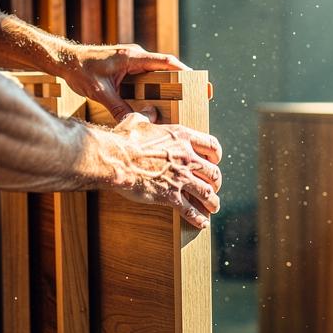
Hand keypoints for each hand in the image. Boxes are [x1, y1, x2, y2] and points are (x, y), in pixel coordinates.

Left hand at [63, 43, 188, 120]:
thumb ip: (118, 107)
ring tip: (187, 101)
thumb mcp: (100, 92)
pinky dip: (156, 88)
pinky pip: (147, 78)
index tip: (199, 82)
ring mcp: (132, 62)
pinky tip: (162, 102)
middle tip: (203, 93)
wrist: (65, 61)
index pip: (165, 62)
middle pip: (167, 68)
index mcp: (132, 57)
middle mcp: (136, 57)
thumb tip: (134, 124)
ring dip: (171, 85)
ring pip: (158, 73)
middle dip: (185, 80)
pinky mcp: (127, 68)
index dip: (184, 72)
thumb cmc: (80, 71)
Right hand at [103, 111, 221, 228]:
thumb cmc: (125, 140)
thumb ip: (148, 115)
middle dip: (216, 181)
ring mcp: (181, 178)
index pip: (211, 145)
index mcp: (182, 137)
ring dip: (212, 201)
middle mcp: (187, 158)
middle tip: (214, 186)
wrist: (116, 160)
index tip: (215, 160)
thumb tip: (150, 110)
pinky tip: (202, 223)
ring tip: (213, 207)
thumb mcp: (137, 121)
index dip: (216, 154)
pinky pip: (190, 210)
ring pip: (207, 192)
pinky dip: (198, 218)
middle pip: (213, 172)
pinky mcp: (171, 196)